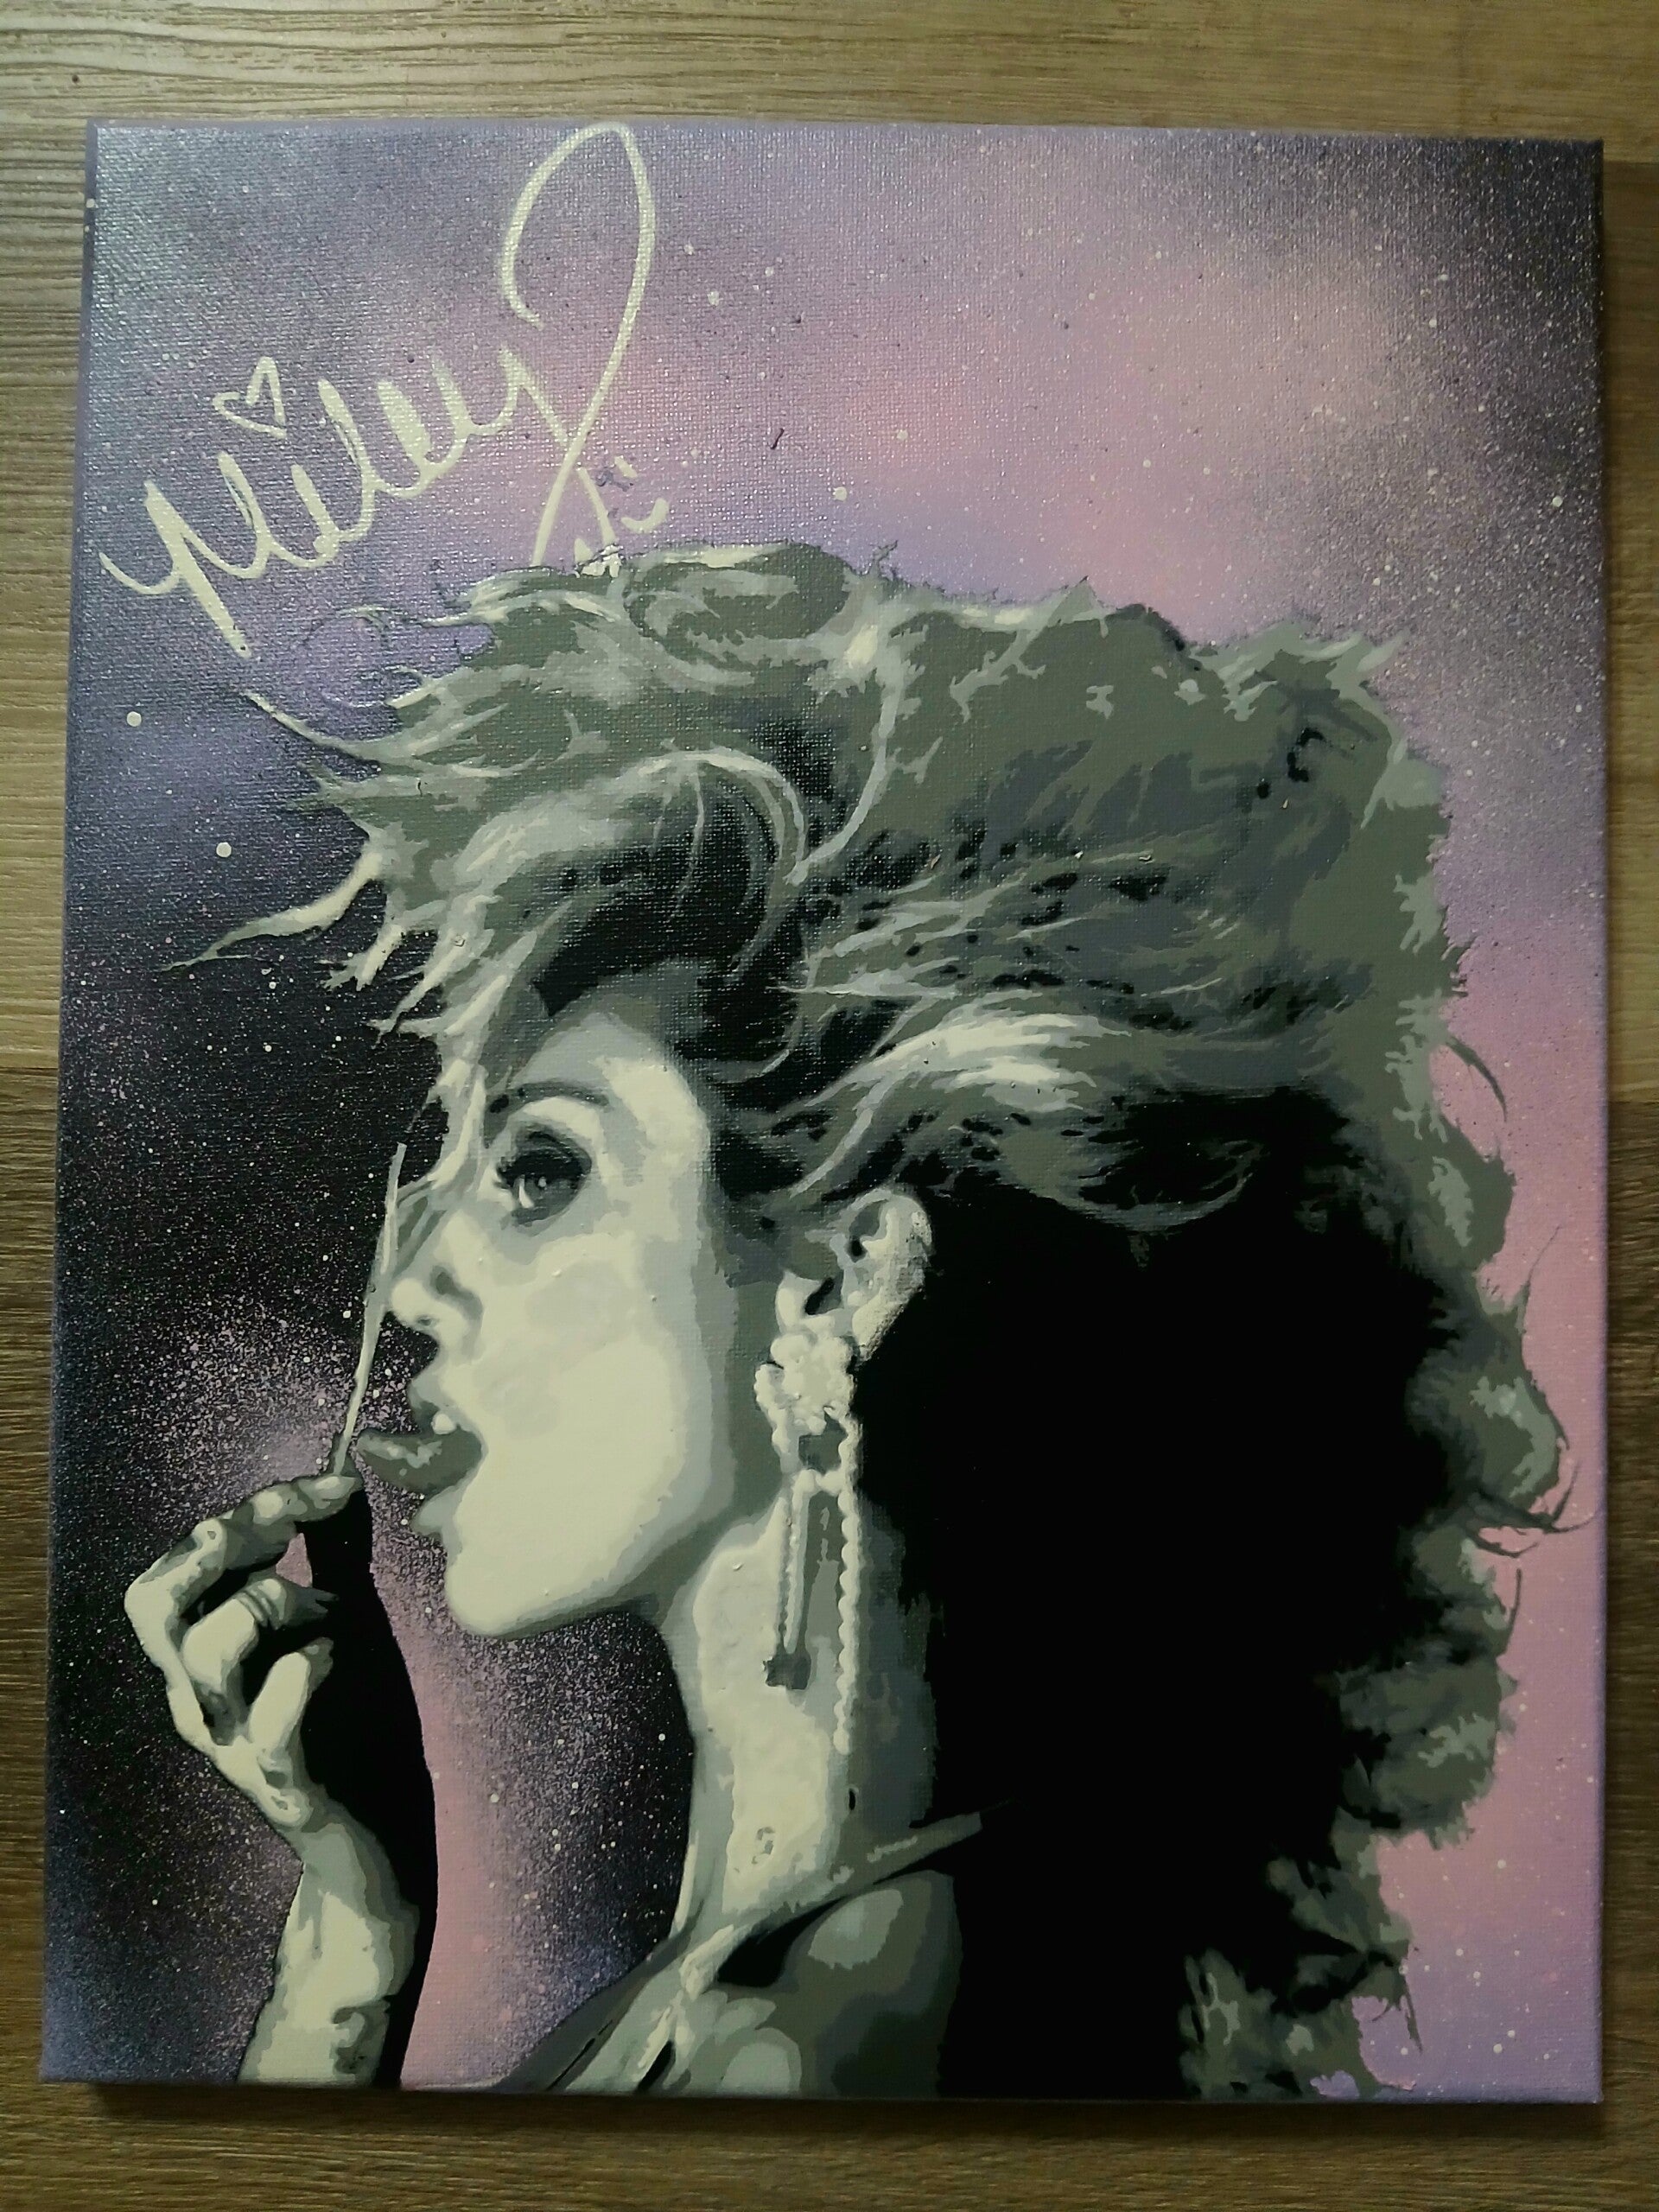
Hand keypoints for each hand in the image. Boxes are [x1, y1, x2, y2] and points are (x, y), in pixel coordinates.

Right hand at [124, 1470, 436, 2082]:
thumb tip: (340, 1483)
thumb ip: (326, 1564)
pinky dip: (299, 1675)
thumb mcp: (333, 1632)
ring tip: (324, 1610)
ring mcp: (232, 1745)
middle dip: (219, 1545)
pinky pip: (267, 1725)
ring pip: (204, 1655)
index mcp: (203, 1659)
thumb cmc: (350, 1729)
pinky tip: (333, 1656)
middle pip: (153, 1605)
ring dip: (266, 1605)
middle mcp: (200, 1699)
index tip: (322, 1486)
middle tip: (281, 1529)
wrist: (367, 1848)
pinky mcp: (280, 1784)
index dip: (240, 1514)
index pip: (174, 1569)